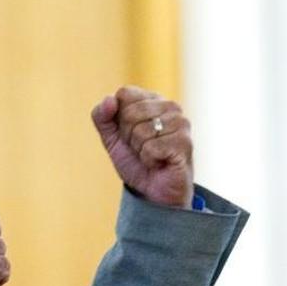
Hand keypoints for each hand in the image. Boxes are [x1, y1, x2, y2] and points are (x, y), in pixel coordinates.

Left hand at [91, 85, 194, 206]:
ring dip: (140, 151)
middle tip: (141, 149)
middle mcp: (171, 106)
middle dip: (128, 137)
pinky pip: (151, 148)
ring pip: (141, 131)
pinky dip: (149, 160)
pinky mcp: (185, 142)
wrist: (154, 191)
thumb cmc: (136, 161)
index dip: (119, 119)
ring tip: (152, 157)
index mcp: (153, 99)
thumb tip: (110, 99)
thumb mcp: (111, 138)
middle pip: (130, 113)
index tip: (129, 134)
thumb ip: (102, 117)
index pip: (125, 94)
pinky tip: (160, 163)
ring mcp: (181, 123)